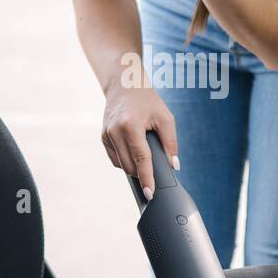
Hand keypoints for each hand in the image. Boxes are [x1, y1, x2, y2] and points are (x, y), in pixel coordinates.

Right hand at [101, 84, 178, 199]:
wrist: (125, 84)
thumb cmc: (147, 100)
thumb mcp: (165, 117)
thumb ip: (171, 143)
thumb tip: (174, 165)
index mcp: (130, 125)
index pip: (141, 158)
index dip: (147, 178)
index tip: (150, 193)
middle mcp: (115, 131)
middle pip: (129, 165)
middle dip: (142, 171)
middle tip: (154, 167)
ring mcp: (106, 134)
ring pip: (121, 164)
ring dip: (134, 166)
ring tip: (144, 153)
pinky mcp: (103, 136)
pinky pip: (115, 158)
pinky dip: (125, 160)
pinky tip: (133, 150)